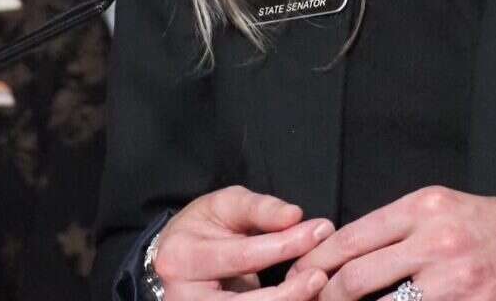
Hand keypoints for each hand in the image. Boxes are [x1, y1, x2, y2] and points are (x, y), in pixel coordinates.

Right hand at [153, 186, 334, 298]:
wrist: (174, 258)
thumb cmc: (203, 227)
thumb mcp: (224, 205)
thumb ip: (259, 209)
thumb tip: (295, 216)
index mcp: (181, 257)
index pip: (241, 255)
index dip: (284, 245)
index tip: (320, 231)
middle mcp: (183, 296)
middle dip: (288, 291)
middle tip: (321, 276)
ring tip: (315, 289)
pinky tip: (300, 300)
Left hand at [288, 187, 495, 300]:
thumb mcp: (458, 211)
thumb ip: (409, 229)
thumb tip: (356, 253)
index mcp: (427, 206)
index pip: (351, 237)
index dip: (316, 265)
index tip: (297, 280)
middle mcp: (435, 239)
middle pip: (354, 276)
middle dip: (323, 297)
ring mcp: (454, 280)